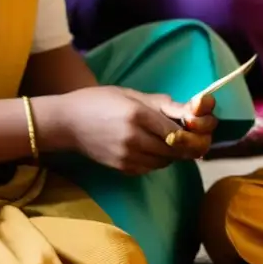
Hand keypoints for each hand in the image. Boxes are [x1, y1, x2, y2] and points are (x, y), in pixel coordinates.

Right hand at [44, 87, 216, 174]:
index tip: (197, 131)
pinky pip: (150, 168)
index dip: (190, 133)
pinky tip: (152, 149)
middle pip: (173, 150)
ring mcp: (125, 156)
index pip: (176, 132)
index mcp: (137, 115)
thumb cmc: (99, 101)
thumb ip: (162, 104)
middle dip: (185, 145)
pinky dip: (157, 161)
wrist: (65, 122)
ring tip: (168, 142)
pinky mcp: (120, 167)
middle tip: (189, 138)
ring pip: (164, 162)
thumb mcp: (131, 94)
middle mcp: (133, 138)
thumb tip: (190, 110)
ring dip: (172, 154)